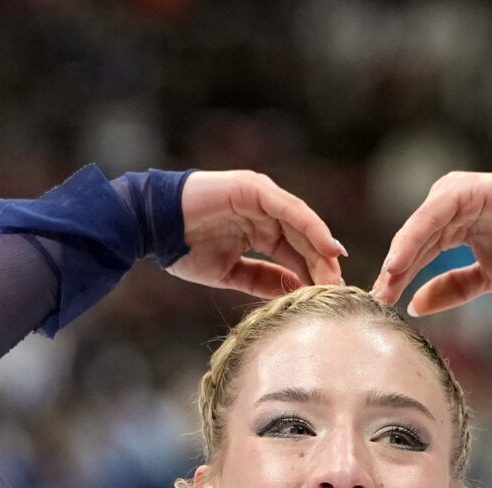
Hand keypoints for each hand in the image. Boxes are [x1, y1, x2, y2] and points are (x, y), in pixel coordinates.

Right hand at [165, 170, 346, 298]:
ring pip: (301, 224)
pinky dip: (311, 226)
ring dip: (321, 248)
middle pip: (303, 240)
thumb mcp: (230, 273)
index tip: (328, 296)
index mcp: (258, 230)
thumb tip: (292, 291)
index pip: (293, 253)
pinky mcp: (254, 188)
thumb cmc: (183, 249)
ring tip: (336, 272)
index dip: (311, 274)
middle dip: (322, 265)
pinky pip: (290, 208)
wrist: (152, 227)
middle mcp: (264, 212)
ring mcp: (260, 197)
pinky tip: (328, 246)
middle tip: (339, 289)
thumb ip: (261, 279)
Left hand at [370, 170, 491, 314]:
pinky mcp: (460, 190)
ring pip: (417, 230)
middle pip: (413, 243)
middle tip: (377, 299)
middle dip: (394, 273)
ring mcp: (452, 195)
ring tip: (385, 284)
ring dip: (399, 258)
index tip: (384, 303)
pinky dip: (412, 240)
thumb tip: (415, 306)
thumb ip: (451, 289)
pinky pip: (430, 218)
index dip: (401, 279)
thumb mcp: (483, 279)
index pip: (418, 254)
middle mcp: (446, 207)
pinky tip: (398, 263)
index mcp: (451, 224)